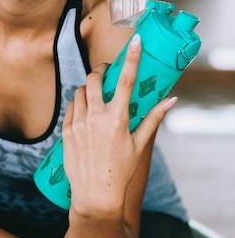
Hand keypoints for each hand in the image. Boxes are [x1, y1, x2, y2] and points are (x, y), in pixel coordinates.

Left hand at [62, 34, 176, 213]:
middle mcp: (96, 117)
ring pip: (80, 92)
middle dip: (100, 72)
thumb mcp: (139, 144)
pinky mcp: (66, 131)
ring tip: (96, 97)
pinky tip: (85, 112)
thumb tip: (171, 100)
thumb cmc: (121, 170)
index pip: (126, 81)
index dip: (131, 58)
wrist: (95, 195)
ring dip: (88, 88)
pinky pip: (71, 108)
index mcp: (117, 119)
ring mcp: (78, 123)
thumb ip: (154, 119)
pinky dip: (78, 104)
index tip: (135, 42)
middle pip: (94, 79)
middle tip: (106, 73)